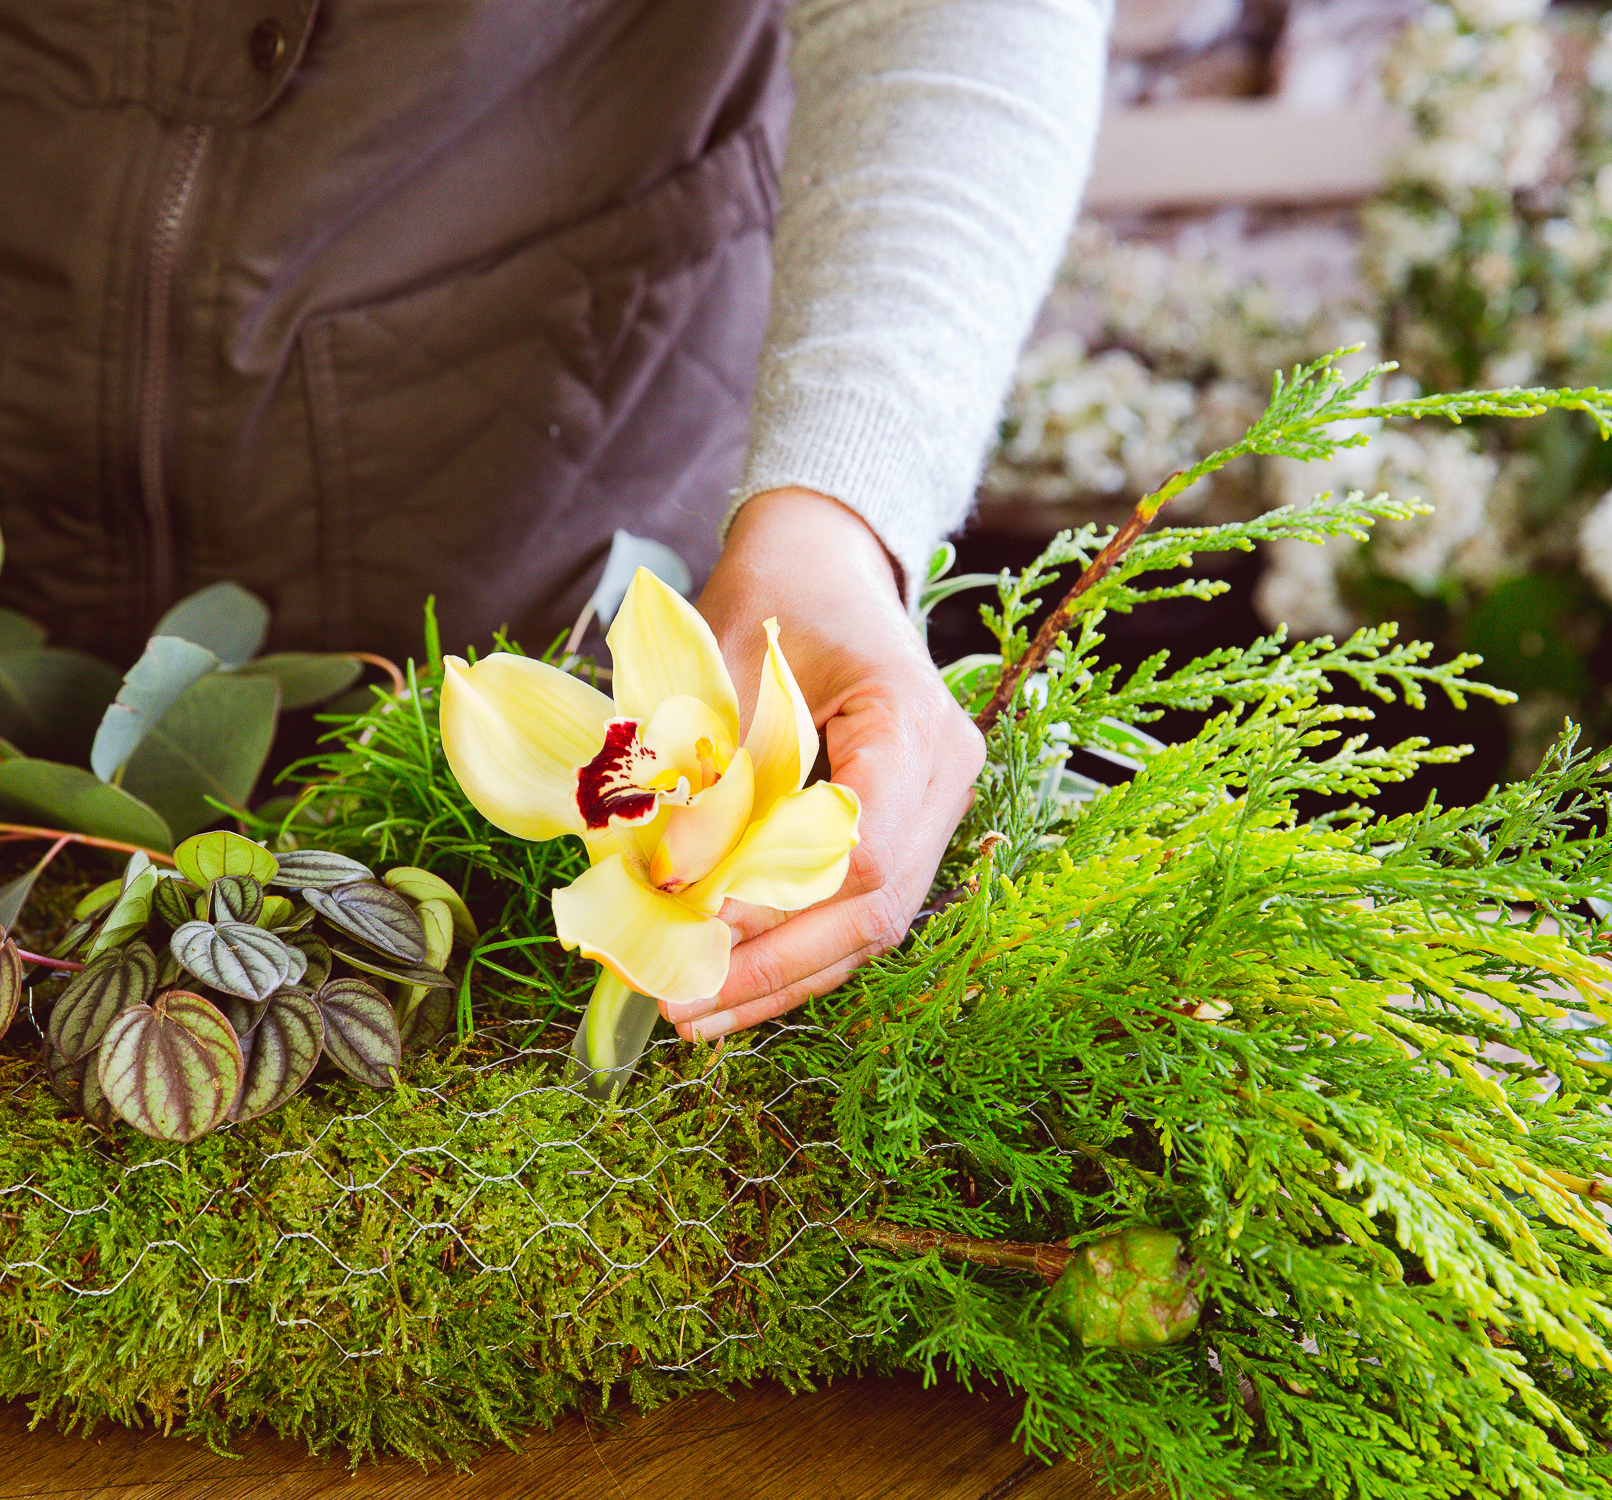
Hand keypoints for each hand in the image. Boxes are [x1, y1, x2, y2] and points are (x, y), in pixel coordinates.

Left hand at [671, 488, 985, 1039]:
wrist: (826, 557)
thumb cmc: (776, 589)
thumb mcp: (724, 658)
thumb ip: (707, 765)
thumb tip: (666, 877)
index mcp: (913, 721)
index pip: (862, 849)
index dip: (778, 903)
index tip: (693, 924)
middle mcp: (945, 776)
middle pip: (874, 908)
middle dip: (774, 969)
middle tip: (680, 1007)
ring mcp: (934, 808)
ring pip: (868, 926)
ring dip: (778, 978)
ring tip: (691, 1014)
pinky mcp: (904, 827)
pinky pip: (853, 906)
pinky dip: (789, 948)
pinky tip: (724, 980)